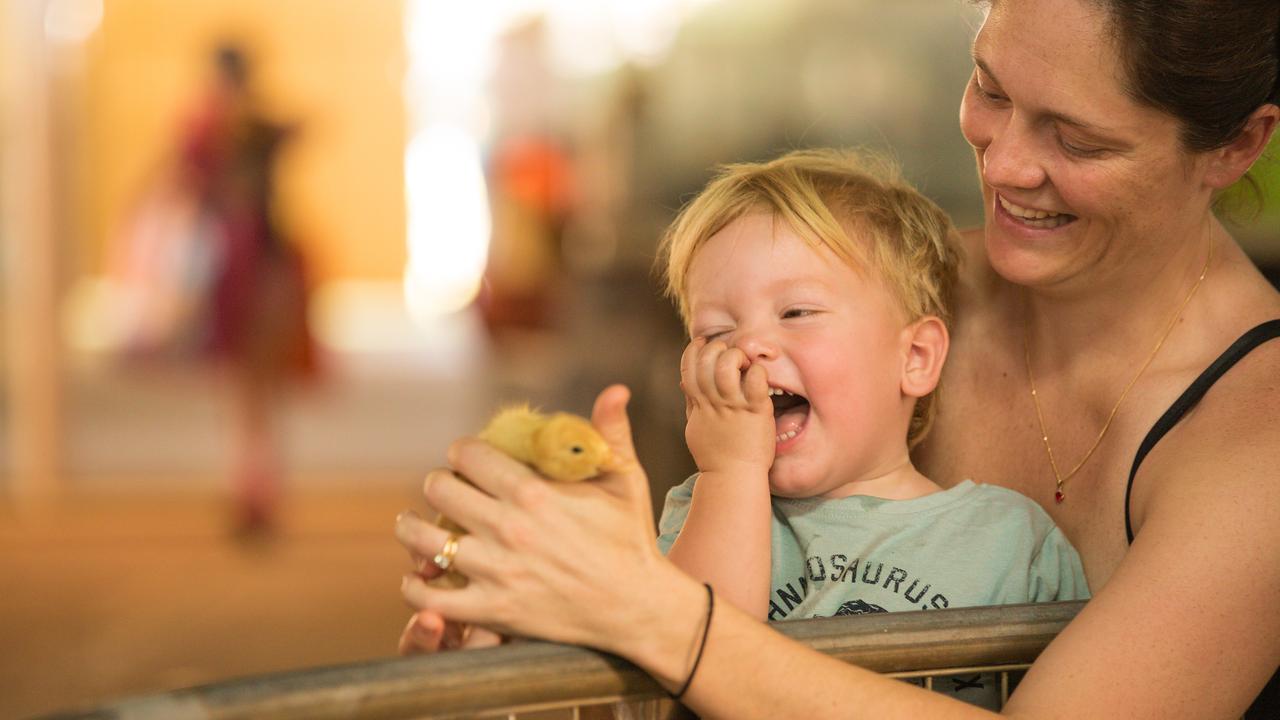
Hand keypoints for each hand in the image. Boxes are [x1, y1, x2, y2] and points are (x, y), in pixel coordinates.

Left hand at [395, 385, 680, 654]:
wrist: (637, 608)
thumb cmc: (630, 540)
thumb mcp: (625, 480)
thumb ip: (611, 432)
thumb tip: (616, 389)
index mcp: (533, 493)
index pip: (469, 455)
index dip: (462, 451)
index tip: (465, 458)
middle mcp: (508, 528)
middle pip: (440, 489)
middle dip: (439, 483)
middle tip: (445, 489)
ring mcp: (496, 571)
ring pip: (424, 540)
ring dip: (412, 529)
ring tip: (413, 525)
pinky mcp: (493, 610)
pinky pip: (431, 598)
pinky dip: (415, 586)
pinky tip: (418, 576)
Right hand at [679, 338, 774, 476]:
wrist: (733, 478)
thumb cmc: (715, 455)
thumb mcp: (695, 427)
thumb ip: (691, 403)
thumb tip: (684, 384)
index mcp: (698, 404)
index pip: (687, 366)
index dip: (694, 349)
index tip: (703, 343)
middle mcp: (714, 402)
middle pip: (705, 360)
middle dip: (717, 348)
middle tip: (729, 353)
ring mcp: (734, 406)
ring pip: (727, 365)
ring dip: (735, 355)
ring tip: (744, 362)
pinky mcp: (756, 411)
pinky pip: (756, 381)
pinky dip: (757, 371)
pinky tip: (759, 375)